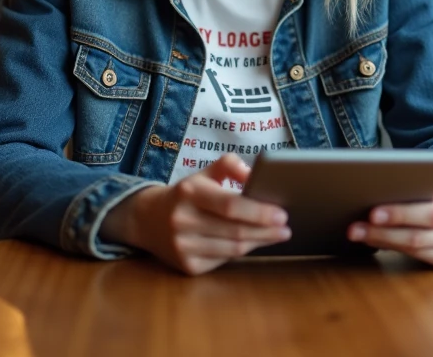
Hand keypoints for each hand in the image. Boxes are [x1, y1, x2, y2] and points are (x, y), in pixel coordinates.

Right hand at [101, 154, 290, 275]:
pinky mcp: (186, 266)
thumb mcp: (203, 172)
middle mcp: (183, 220)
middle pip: (235, 231)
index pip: (230, 205)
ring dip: (259, 242)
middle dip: (266, 230)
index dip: (259, 211)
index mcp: (189, 192)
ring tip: (277, 235)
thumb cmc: (185, 194)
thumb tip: (254, 175)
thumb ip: (230, 165)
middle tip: (286, 227)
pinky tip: (253, 244)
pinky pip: (223, 260)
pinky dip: (241, 252)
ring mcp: (183, 246)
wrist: (146, 219)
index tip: (282, 213)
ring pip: (232, 249)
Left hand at [347, 170, 432, 268]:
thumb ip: (431, 175)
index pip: (430, 215)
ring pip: (412, 250)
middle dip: (383, 232)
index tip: (373, 212)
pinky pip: (414, 257)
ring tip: (357, 232)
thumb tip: (418, 164)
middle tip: (355, 227)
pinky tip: (371, 239)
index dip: (401, 215)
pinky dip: (390, 247)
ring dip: (380, 241)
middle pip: (418, 237)